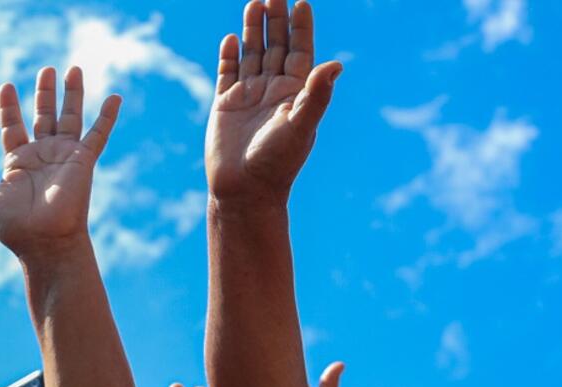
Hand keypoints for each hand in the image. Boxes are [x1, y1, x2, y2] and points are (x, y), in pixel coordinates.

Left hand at [0, 68, 120, 262]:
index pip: (13, 127)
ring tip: (73, 69)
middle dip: (44, 93)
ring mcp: (64, 156)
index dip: (9, 107)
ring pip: (69, 117)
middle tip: (46, 69)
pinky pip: (98, 134)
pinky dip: (107, 116)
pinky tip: (115, 97)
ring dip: (72, 93)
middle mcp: (42, 155)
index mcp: (18, 162)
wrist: (44, 241)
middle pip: (44, 115)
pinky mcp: (83, 161)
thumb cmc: (16, 227)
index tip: (6, 86)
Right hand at [206, 0, 341, 203]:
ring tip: (254, 3)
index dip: (300, 28)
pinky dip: (230, 56)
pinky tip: (232, 38)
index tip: (301, 2)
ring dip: (254, 30)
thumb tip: (336, 64)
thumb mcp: (301, 126)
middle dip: (276, 20)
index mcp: (295, 94)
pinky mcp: (225, 106)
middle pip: (276, 47)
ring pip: (253, 55)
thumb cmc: (277, 163)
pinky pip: (228, 73)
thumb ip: (317, 95)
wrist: (244, 192)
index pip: (299, 52)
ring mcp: (248, 97)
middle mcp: (273, 92)